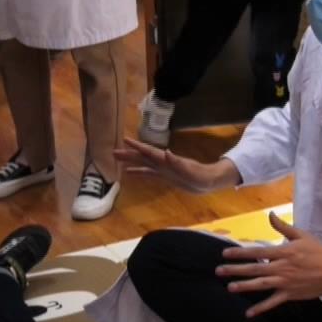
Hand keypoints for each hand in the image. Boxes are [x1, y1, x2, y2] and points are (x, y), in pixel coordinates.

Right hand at [112, 137, 236, 194]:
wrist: (208, 181)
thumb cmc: (200, 176)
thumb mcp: (190, 171)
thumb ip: (177, 162)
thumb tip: (166, 153)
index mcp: (167, 160)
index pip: (149, 152)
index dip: (138, 146)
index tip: (125, 140)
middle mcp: (163, 163)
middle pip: (143, 156)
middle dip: (129, 154)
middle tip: (113, 151)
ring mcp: (163, 169)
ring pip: (143, 163)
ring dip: (131, 161)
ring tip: (117, 159)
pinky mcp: (165, 176)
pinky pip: (148, 173)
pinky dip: (138, 172)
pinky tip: (129, 173)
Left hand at [217, 213, 321, 317]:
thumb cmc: (318, 252)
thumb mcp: (302, 236)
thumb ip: (284, 227)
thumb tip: (270, 215)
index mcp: (283, 252)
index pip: (257, 252)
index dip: (240, 253)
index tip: (225, 254)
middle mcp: (281, 267)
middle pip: (255, 268)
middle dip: (236, 270)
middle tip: (219, 271)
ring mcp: (284, 282)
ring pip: (260, 285)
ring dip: (244, 286)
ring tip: (229, 287)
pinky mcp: (289, 294)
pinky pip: (272, 302)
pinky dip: (261, 308)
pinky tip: (248, 313)